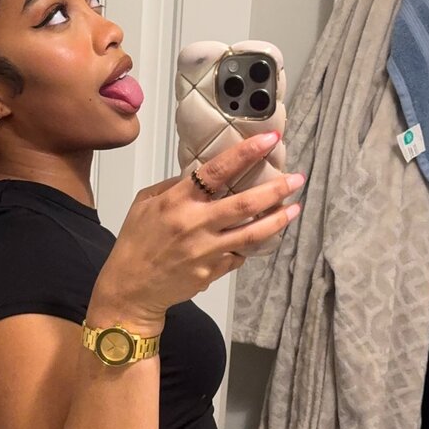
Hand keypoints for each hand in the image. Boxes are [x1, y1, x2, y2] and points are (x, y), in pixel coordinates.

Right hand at [94, 131, 303, 325]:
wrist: (131, 288)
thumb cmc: (136, 242)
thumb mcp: (145, 203)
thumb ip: (175, 187)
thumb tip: (203, 175)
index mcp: (177, 202)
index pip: (217, 171)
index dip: (246, 153)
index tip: (270, 140)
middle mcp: (195, 225)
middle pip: (245, 204)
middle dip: (276, 189)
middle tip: (297, 179)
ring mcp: (206, 252)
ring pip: (252, 234)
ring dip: (278, 219)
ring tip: (295, 208)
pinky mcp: (213, 272)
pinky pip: (239, 255)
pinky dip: (251, 245)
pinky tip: (263, 236)